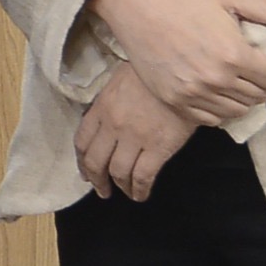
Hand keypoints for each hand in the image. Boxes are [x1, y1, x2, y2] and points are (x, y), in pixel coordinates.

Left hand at [74, 61, 198, 202]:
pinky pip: (142, 176)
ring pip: (118, 172)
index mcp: (102, 106)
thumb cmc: (152, 71)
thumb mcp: (121, 78)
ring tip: (125, 192)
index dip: (81, 161)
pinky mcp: (158, 148)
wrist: (183, 73)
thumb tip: (105, 118)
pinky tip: (141, 194)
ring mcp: (135, 138)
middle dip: (96, 180)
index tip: (85, 172)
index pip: (82, 140)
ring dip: (119, 187)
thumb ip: (109, 101)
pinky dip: (139, 190)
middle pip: (95, 161)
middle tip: (102, 190)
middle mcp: (113, 125)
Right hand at [88, 0, 265, 126]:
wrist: (139, 9)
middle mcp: (216, 79)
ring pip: (237, 111)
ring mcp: (194, 93)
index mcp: (234, 54)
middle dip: (260, 83)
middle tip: (250, 68)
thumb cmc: (185, 0)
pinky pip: (211, 119)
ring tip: (234, 80)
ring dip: (242, 98)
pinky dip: (220, 109)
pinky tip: (215, 90)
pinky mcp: (176, 101)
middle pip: (258, 97)